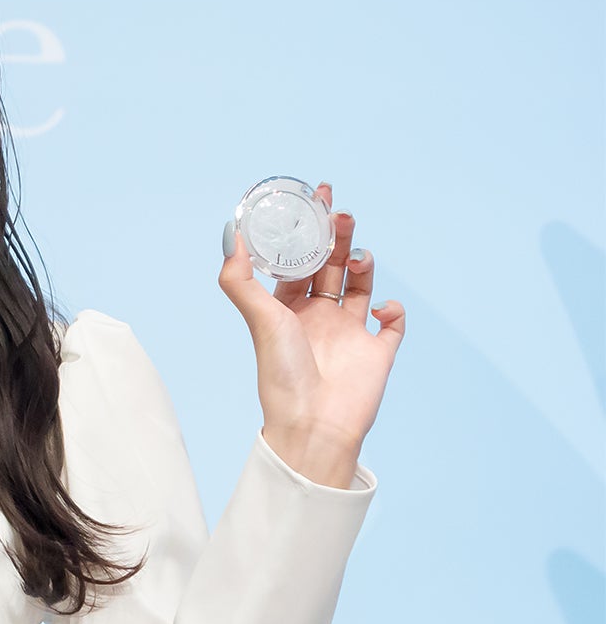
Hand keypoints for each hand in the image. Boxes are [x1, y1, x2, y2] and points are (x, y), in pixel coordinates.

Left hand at [217, 182, 405, 486]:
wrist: (315, 425)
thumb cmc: (281, 374)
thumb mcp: (258, 318)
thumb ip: (240, 278)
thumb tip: (231, 234)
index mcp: (288, 309)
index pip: (297, 261)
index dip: (304, 232)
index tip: (313, 199)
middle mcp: (318, 317)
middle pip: (330, 265)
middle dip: (336, 236)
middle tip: (339, 211)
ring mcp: (350, 333)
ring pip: (360, 285)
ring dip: (362, 263)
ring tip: (356, 254)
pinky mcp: (378, 352)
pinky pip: (392, 322)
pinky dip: (392, 308)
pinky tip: (378, 306)